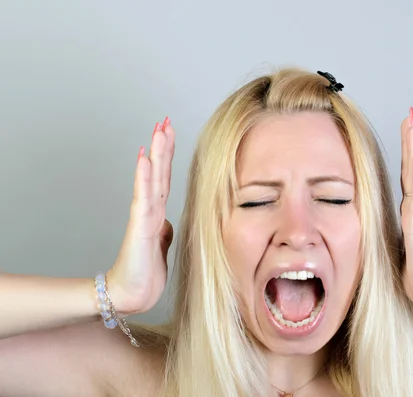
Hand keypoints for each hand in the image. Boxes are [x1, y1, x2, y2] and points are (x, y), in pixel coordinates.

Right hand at [106, 117, 174, 314]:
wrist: (132, 296)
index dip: (168, 157)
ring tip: (158, 129)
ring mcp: (145, 217)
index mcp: (158, 214)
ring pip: (152, 179)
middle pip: (159, 172)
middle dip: (162, 145)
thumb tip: (167, 221)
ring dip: (156, 153)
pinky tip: (144, 157)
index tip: (170, 133)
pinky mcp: (140, 227)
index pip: (164, 179)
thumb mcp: (162, 247)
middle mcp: (151, 210)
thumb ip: (163, 230)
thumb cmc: (144, 273)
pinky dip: (143, 177)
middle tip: (164, 120)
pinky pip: (143, 197)